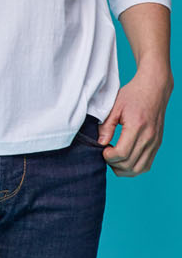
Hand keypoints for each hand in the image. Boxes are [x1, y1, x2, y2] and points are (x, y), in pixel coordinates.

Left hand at [98, 59, 171, 174]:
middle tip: (107, 154)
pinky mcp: (157, 144)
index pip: (122, 153)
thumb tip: (100, 143)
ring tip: (115, 159)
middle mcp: (149, 137)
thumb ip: (107, 126)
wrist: (154, 88)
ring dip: (124, 170)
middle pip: (129, 164)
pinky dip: (134, 168)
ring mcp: (155, 142)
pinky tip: (125, 159)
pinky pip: (146, 165)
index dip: (109, 157)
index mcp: (137, 126)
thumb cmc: (134, 94)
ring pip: (139, 169)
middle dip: (114, 164)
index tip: (103, 149)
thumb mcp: (115, 106)